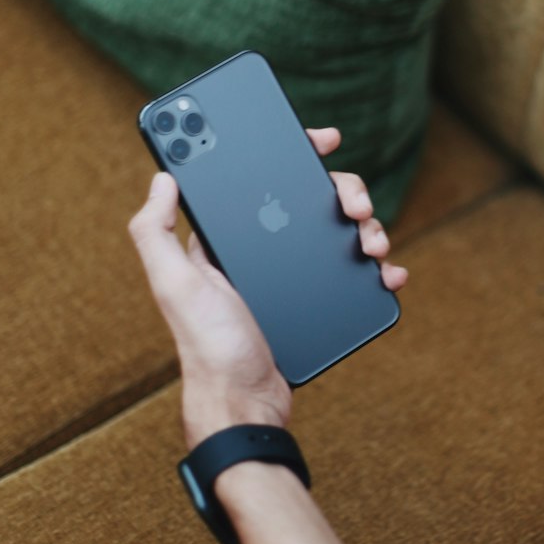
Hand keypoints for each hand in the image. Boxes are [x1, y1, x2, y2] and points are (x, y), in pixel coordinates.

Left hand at [128, 127, 407, 448]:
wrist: (246, 403)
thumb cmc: (207, 347)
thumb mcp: (173, 285)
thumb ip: (155, 232)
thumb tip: (163, 177)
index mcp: (226, 239)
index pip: (260, 179)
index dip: (292, 152)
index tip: (324, 139)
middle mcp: (259, 252)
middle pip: (311, 200)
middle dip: (343, 191)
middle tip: (356, 205)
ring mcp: (292, 276)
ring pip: (338, 231)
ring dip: (366, 227)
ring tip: (373, 242)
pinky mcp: (317, 301)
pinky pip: (353, 273)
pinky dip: (377, 266)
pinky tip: (387, 270)